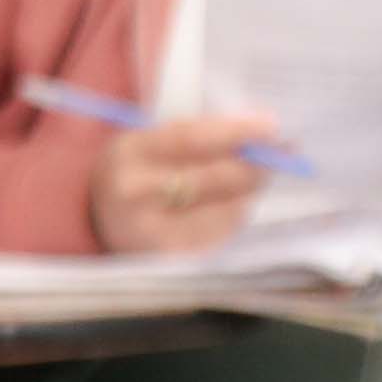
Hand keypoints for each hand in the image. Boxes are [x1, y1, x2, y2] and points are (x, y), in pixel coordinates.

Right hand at [84, 112, 282, 255]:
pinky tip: (236, 200)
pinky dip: (238, 211)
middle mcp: (135, 195)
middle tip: (282, 150)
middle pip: (214, 177)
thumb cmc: (136, 171)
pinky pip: (223, 230)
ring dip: (251, 188)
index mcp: (128, 154)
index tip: (271, 125)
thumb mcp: (148, 142)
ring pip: (226, 206)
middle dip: (255, 163)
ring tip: (258, 173)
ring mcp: (153, 231)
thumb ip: (195, 133)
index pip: (191, 139)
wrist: (99, 220)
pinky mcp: (174, 256)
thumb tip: (260, 129)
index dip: (236, 132)